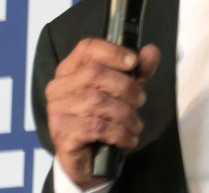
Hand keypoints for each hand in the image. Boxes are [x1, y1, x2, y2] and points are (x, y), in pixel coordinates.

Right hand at [44, 39, 159, 188]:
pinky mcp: (62, 133)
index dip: (113, 52)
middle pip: (96, 74)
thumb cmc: (104, 116)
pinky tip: (127, 138)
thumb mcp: (125, 90)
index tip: (134, 62)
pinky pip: (97, 127)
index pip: (87, 48)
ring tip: (135, 124)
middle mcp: (59, 87)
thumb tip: (151, 51)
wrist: (88, 159)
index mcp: (71, 69)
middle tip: (140, 101)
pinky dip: (120, 133)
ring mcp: (57, 110)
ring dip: (126, 114)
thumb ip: (139, 70)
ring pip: (99, 102)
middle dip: (127, 88)